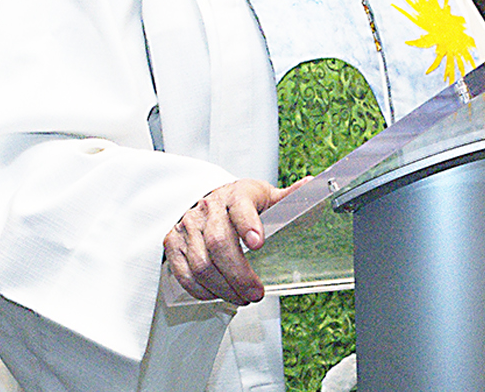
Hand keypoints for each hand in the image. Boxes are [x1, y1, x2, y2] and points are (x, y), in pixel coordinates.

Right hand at [163, 178, 295, 304]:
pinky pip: (184, 273)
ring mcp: (188, 226)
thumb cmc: (241, 201)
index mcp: (236, 194)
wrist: (208, 198)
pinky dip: (202, 290)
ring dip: (223, 287)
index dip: (248, 224)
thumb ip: (290, 197)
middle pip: (219, 243)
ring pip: (201, 263)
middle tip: (256, 292)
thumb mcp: (266, 196)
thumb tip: (312, 186)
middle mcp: (208, 208)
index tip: (258, 243)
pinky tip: (218, 294)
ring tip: (242, 297)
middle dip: (239, 273)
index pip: (240, 207)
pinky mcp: (173, 243)